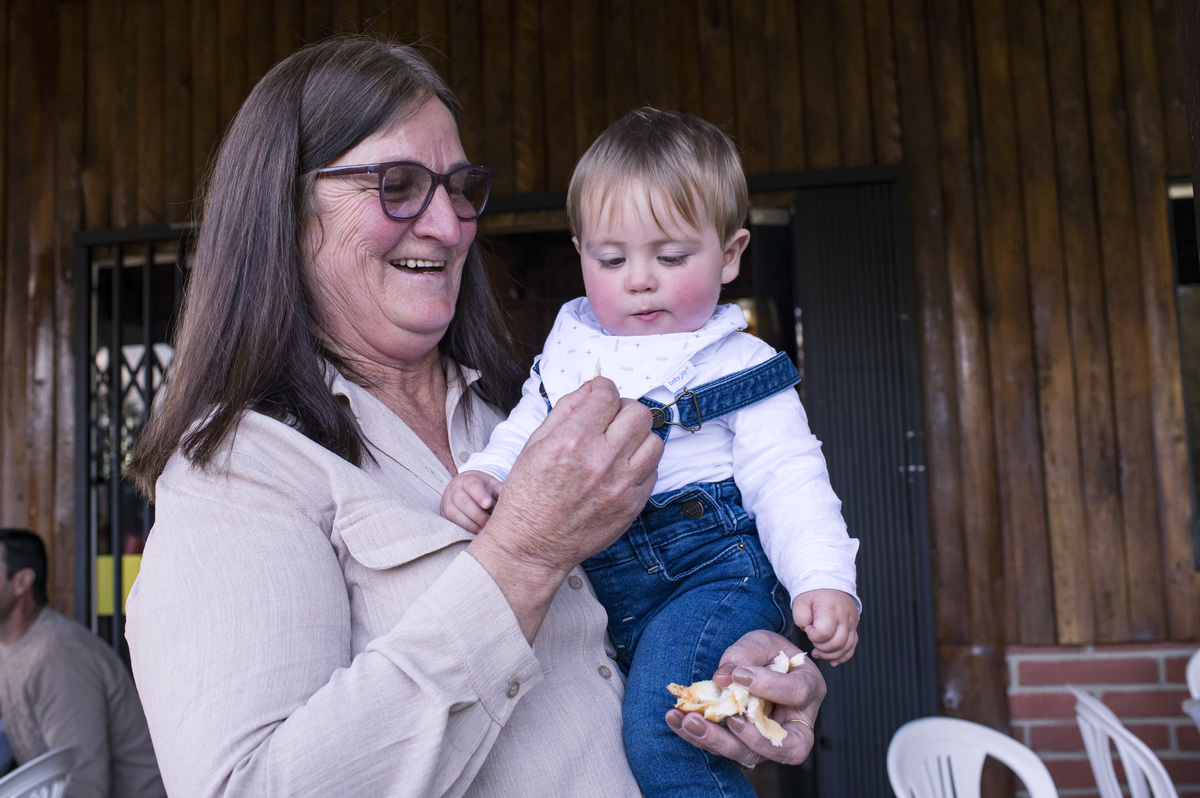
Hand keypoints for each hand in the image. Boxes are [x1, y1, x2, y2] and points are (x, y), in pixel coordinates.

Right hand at [441, 471, 503, 532]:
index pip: (472, 485)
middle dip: (477, 515)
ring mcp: (447, 502)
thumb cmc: (483, 489)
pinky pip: (451, 522)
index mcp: (467, 480)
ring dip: (471, 524)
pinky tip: (475, 532)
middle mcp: (454, 489)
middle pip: (464, 502)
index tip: (488, 504)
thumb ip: (500, 489)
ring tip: (484, 530)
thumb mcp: (491, 485)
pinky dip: (464, 528)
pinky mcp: (444, 514)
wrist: (464, 488)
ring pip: (455, 514)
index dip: (480, 495)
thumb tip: (510, 494)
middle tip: (489, 523)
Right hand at [468, 377, 662, 640]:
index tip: (600, 394)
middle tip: (611, 419)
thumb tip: (592, 388)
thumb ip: (566, 410)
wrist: (532, 546)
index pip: (608, 394)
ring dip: (638, 437)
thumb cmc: (528, 495)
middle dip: (624, 409)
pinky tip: (620, 469)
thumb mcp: (535, 443)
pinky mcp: (632, 505)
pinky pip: (653, 471)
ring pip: (654, 440)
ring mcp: (622, 484)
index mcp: (573, 439)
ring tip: (619, 445)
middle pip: (638, 412)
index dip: (603, 388)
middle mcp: (602, 459)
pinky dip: (640, 465)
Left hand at [665, 630, 824, 767]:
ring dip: (715, 740)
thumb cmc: (766, 652)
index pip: (796, 693)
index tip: (740, 675)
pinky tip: (677, 720)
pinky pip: (724, 749)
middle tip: (718, 719)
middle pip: (782, 746)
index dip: (769, 687)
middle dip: (747, 738)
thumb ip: (745, 654)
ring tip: (687, 721)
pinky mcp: (744, 746)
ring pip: (749, 754)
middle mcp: (795, 724)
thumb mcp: (760, 642)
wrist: (757, 664)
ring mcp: (769, 740)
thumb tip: (723, 678)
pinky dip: (699, 737)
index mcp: (808, 689)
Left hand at [792, 589, 858, 664]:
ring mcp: (852, 623)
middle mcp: (845, 617)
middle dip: (821, 647)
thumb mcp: (800, 601)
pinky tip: (833, 661)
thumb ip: (801, 618)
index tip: (808, 628)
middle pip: (837, 643)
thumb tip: (809, 630)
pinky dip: (843, 656)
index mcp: (830, 609)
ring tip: (818, 652)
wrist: (829, 581)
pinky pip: (852, 647)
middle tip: (812, 640)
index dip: (813, 635)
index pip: (824, 632)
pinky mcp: (854, 627)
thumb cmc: (813, 593)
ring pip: (846, 648)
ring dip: (831, 655)